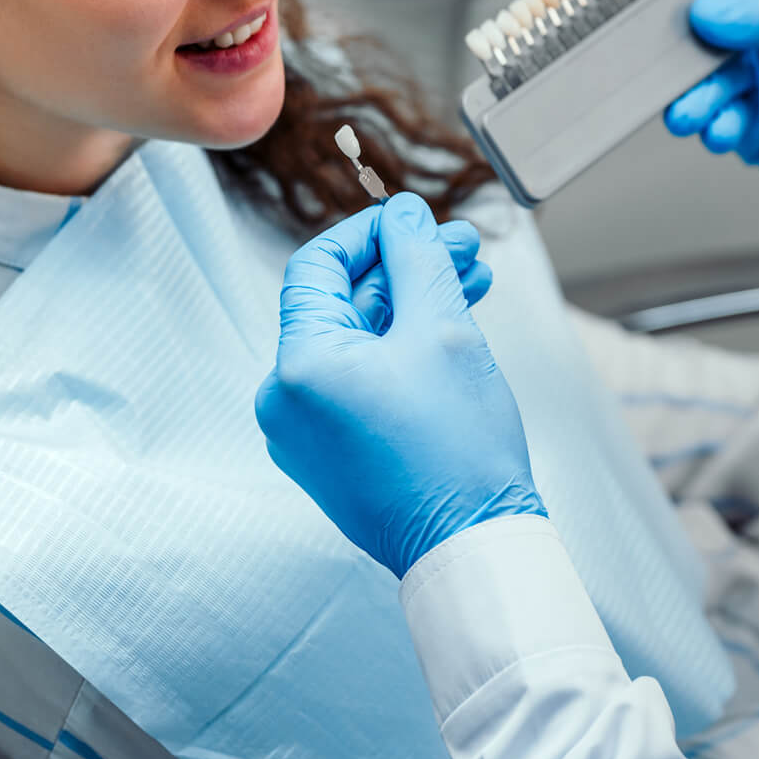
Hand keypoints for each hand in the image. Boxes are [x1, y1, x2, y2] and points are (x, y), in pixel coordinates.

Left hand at [257, 193, 544, 577]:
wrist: (472, 546)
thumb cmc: (458, 448)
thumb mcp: (443, 329)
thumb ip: (417, 257)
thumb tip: (402, 212)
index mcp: (298, 365)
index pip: (318, 266)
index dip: (372, 231)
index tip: (419, 219)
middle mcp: (285, 401)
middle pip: (342, 304)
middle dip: (407, 269)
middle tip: (465, 249)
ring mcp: (304, 434)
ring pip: (357, 343)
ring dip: (411, 308)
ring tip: (472, 285)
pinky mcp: (331, 456)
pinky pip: (359, 383)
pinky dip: (399, 353)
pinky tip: (449, 333)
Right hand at [665, 0, 758, 203]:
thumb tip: (711, 12)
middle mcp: (750, 23)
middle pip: (684, 27)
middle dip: (666, 48)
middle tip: (657, 66)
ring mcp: (749, 73)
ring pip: (693, 79)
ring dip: (687, 96)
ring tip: (692, 110)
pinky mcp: (751, 121)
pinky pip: (715, 120)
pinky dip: (713, 127)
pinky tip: (727, 129)